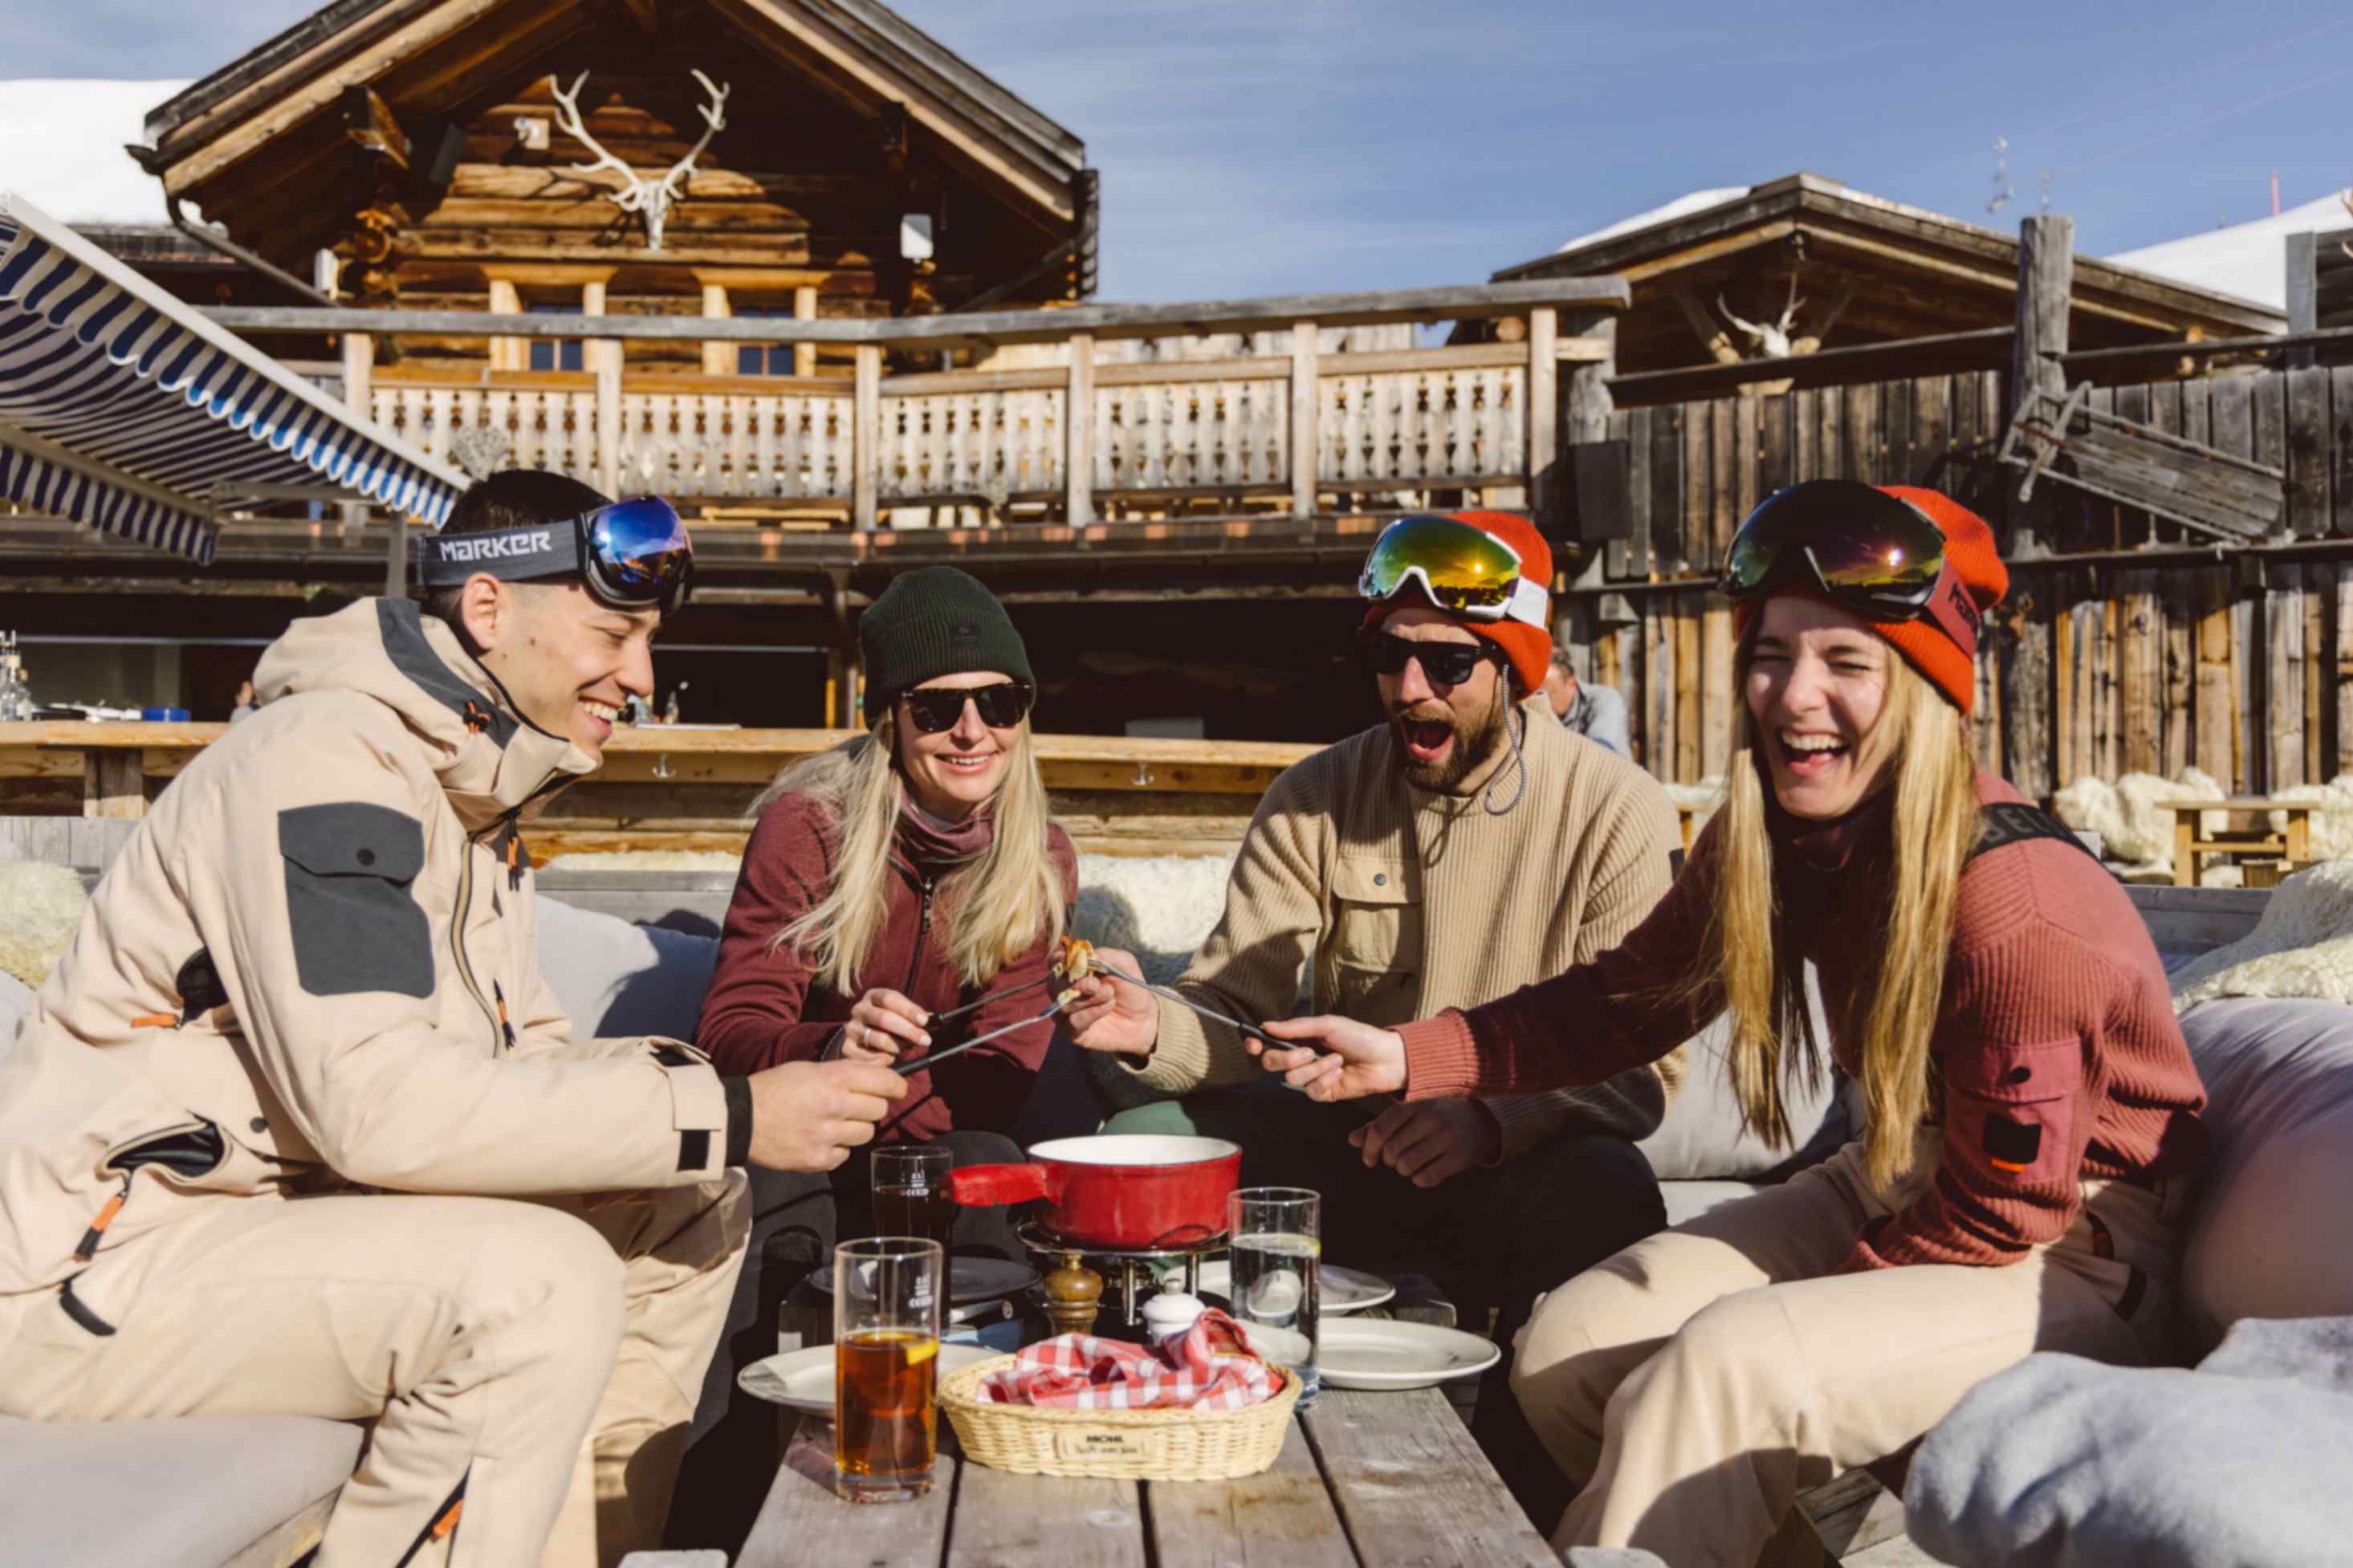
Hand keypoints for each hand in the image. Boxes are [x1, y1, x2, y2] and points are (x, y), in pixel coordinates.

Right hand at [744, 1059, 906, 1171]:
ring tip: (832, 1122)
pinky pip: (846, 1154)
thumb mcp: (811, 1068)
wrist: (741, 1119)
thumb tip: (887, 1068)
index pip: (887, 1082)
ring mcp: (828, 1136)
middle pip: (880, 1109)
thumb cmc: (777, 1088)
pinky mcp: (819, 1160)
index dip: (897, 1085)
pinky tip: (818, 1138)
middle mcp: (835, 1107)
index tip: (896, 1088)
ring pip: (866, 1134)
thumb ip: (850, 1070)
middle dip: (871, 1106)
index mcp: (834, 1078)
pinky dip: (837, 1147)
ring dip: (855, 1128)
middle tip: (853, 1105)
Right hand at [842, 987, 930, 1062]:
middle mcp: (859, 1009)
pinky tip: (890, 1059)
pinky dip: (884, 1060)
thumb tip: (937, 1020)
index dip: (909, 1008)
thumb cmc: (887, 1026)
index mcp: (873, 996)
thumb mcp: (900, 1016)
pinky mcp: (846, 1048)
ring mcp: (851, 1028)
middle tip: (925, 1040)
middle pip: (884, 1018)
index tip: (925, 1021)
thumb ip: (916, 1017)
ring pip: (878, 1038)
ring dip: (898, 1046)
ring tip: (906, 1050)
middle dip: (908, 1030)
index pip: (890, 997)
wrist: (858, 1040)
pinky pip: (870, 1057)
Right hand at [1061, 945, 1159, 1056]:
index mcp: (1074, 970)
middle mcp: (1065, 991)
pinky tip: (1107, 1008)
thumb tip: (1084, 956)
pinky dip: (1091, 1013)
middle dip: (1076, 983)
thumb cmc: (1130, 988)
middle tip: (1096, 984)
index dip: (1058, 960)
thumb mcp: (1124, 963)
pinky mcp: (1072, 1032)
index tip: (1071, 961)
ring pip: (1063, 1004)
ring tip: (1110, 996)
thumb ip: (1105, 955)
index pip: (1054, 962)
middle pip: (1054, 985)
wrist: (1143, 1018)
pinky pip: (1072, 1022)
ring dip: (1090, 999)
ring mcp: (1066, 1013)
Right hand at [1251, 1015, 1406, 1100]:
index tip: (1253, 1044)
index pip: (1268, 1044)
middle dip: (1288, 1058)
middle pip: (1272, 1063)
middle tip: (1309, 1052)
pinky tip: (1340, 1073)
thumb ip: (1296, 1027)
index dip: (1256, 1045)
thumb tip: (1267, 1026)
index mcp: (1299, 1039)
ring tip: (1337, 1060)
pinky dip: (1326, 1079)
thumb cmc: (1359, 1036)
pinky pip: (1311, 1091)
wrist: (1385, 1058)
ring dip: (1316, 1067)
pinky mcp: (1323, 1093)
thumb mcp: (1327, 1025)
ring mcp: (1311, 1077)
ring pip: (1292, 1079)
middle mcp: (1301, 1058)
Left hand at [1350, 1099, 1498, 1187]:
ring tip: (1409, 1164)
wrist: (1478, 1121)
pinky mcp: (1460, 1157)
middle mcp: (1431, 1118)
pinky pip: (1426, 1178)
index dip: (1369, 1149)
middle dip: (1388, 1160)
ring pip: (1406, 1166)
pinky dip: (1419, 1180)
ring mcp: (1447, 1137)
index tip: (1369, 1160)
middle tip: (1395, 1159)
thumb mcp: (1408, 1115)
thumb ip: (1379, 1125)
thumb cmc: (1432, 1117)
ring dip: (1403, 1170)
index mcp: (1414, 1103)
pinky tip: (1425, 1172)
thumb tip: (1351, 1140)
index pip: (1379, 1130)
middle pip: (1391, 1151)